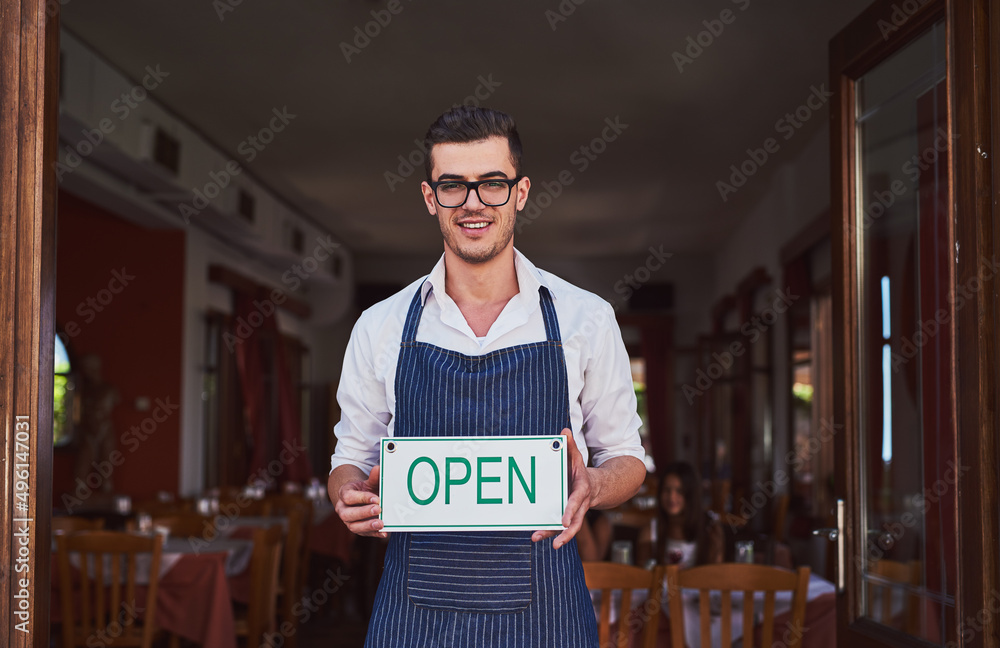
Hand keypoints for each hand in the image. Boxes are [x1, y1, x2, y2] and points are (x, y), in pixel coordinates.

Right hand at [334, 465, 387, 537]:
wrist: (359, 500)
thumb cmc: (364, 490)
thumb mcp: (368, 483)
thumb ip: (373, 477)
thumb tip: (378, 469)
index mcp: (344, 494)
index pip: (349, 497)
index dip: (362, 498)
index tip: (376, 499)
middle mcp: (343, 509)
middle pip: (348, 514)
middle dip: (364, 512)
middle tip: (378, 509)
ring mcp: (348, 521)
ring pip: (353, 526)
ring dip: (367, 526)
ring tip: (380, 524)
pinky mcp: (357, 529)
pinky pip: (364, 534)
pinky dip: (374, 534)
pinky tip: (384, 532)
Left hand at [532, 428, 592, 549]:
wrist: (595, 486)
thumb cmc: (580, 471)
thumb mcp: (577, 458)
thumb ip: (570, 446)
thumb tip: (564, 431)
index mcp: (581, 491)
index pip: (576, 502)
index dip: (570, 511)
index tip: (564, 521)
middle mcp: (578, 506)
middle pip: (574, 523)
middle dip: (564, 533)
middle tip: (554, 542)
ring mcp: (573, 514)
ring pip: (566, 529)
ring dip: (553, 535)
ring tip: (536, 539)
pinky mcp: (566, 517)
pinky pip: (558, 527)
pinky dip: (548, 532)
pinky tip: (535, 535)